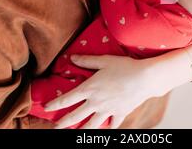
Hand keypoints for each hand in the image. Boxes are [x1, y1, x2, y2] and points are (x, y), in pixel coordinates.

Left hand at [43, 54, 166, 128]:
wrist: (145, 78)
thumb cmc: (124, 67)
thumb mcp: (104, 60)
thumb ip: (87, 60)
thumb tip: (72, 58)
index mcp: (89, 89)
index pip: (67, 99)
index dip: (55, 104)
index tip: (46, 108)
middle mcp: (96, 102)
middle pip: (75, 117)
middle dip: (63, 123)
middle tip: (55, 128)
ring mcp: (108, 111)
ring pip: (91, 126)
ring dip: (81, 131)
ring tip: (75, 134)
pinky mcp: (120, 114)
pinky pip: (111, 125)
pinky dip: (107, 128)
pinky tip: (104, 128)